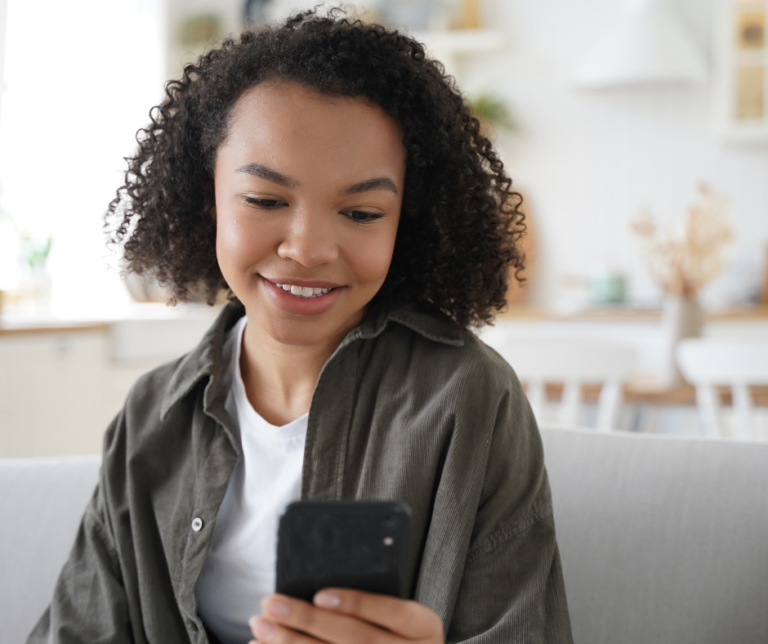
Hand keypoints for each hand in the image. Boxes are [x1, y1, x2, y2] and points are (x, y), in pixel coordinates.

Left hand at [249, 589, 443, 643]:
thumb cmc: (402, 632)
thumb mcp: (406, 616)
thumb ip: (379, 601)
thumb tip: (321, 586)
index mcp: (425, 628)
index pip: (393, 612)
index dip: (357, 604)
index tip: (320, 595)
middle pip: (356, 639)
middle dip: (309, 622)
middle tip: (272, 604)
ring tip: (261, 627)